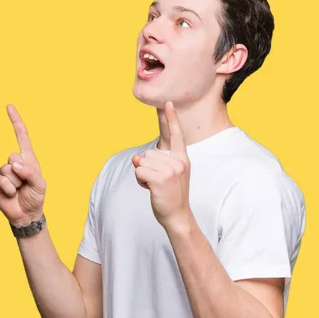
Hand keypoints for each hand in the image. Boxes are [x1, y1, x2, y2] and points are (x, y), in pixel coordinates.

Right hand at [0, 105, 46, 227]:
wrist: (26, 214)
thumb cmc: (35, 197)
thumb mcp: (40, 184)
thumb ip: (30, 172)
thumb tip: (13, 164)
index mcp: (27, 158)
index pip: (21, 136)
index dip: (15, 121)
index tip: (8, 106)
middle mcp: (14, 162)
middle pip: (13, 156)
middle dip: (21, 171)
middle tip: (25, 183)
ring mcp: (4, 172)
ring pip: (6, 169)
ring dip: (15, 182)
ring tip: (19, 190)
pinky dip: (8, 187)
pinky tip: (11, 194)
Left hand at [132, 101, 190, 228]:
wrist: (177, 215)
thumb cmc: (171, 194)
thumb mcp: (167, 174)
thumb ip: (154, 162)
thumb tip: (136, 158)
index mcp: (182, 158)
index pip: (175, 135)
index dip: (170, 118)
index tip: (167, 102)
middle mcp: (178, 161)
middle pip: (148, 153)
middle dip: (147, 168)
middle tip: (160, 182)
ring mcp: (170, 170)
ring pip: (141, 162)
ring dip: (143, 175)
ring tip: (157, 186)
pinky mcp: (160, 178)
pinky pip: (138, 172)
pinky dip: (140, 181)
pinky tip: (151, 189)